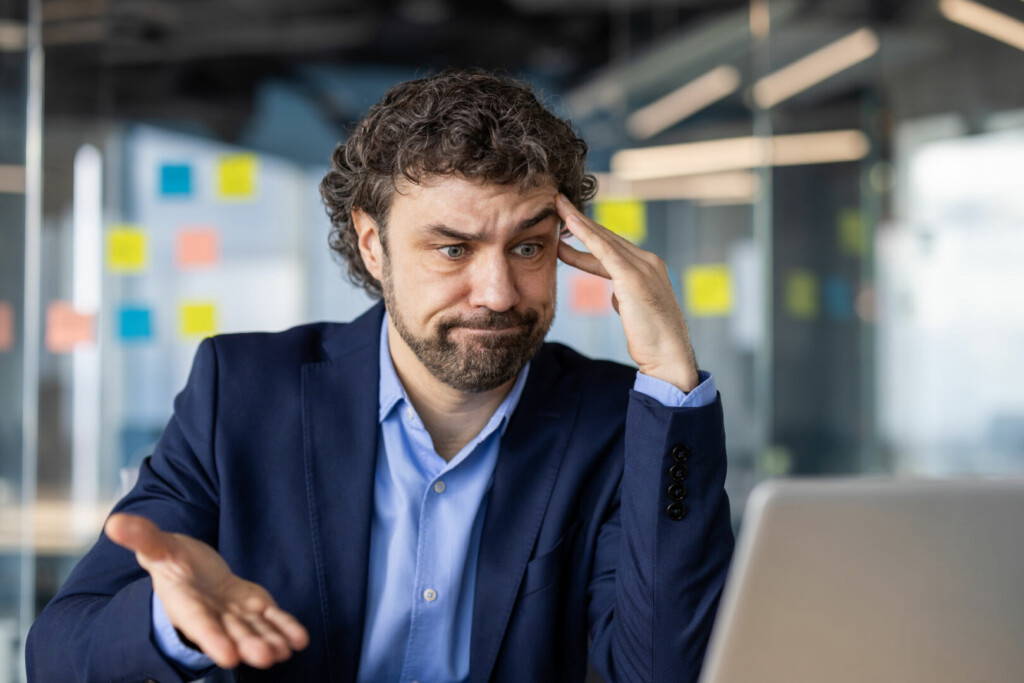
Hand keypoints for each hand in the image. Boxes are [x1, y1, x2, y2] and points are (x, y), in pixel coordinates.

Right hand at [105, 512, 308, 669]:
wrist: (192, 570)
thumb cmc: (171, 559)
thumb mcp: (156, 546)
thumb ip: (142, 537)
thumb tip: (114, 523)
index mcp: (186, 602)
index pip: (200, 623)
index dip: (213, 639)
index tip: (228, 655)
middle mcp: (212, 614)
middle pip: (232, 632)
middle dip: (249, 645)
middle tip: (267, 657)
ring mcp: (234, 613)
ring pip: (254, 630)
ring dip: (270, 640)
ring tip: (285, 652)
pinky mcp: (253, 606)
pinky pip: (272, 619)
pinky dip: (285, 628)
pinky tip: (300, 640)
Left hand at [554, 192, 699, 391]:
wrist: (669, 357)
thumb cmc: (652, 340)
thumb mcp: (635, 311)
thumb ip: (625, 297)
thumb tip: (615, 294)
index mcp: (649, 268)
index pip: (612, 247)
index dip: (588, 236)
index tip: (566, 228)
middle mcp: (649, 262)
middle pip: (607, 237)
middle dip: (581, 222)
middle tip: (557, 205)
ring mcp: (643, 267)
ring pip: (604, 239)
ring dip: (579, 222)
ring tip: (557, 207)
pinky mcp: (633, 278)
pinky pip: (604, 251)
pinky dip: (586, 235)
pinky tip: (569, 223)